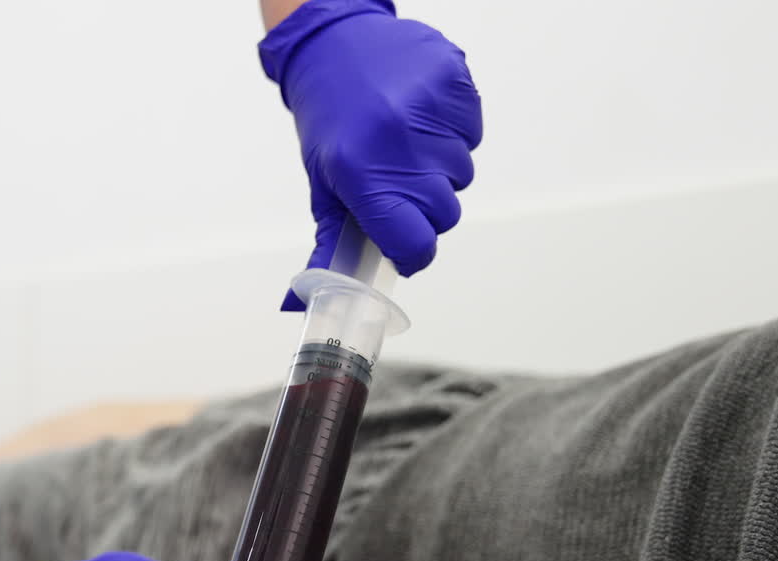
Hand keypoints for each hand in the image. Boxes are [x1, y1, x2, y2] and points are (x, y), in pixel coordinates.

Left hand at [260, 0, 481, 308]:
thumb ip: (331, 241)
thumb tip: (306, 301)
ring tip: (406, 141)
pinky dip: (453, 133)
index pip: (415, 243)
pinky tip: (423, 117)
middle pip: (444, 213)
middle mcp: (401, 144)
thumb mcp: (322, 181)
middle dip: (423, 207)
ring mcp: (432, 111)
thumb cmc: (329, 117)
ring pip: (461, 174)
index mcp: (363, 174)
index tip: (403, 245)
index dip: (412, 252)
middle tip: (397, 181)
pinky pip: (471, 134)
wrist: (337, 43)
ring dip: (439, 168)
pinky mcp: (455, 84)